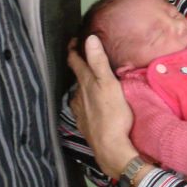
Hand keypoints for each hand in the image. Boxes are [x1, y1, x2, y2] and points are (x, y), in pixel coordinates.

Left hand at [67, 35, 138, 178]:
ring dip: (83, 86)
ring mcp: (80, 111)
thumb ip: (98, 61)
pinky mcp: (86, 124)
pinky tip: (92, 105)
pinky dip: (86, 102)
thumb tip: (90, 39)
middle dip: (80, 67)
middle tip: (85, 59)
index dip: (73, 49)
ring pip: (79, 94)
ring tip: (91, 81)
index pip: (74, 61)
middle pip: (76, 77)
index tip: (73, 40)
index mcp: (85, 83)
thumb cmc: (113, 115)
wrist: (110, 147)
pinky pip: (83, 108)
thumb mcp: (108, 84)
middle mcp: (79, 96)